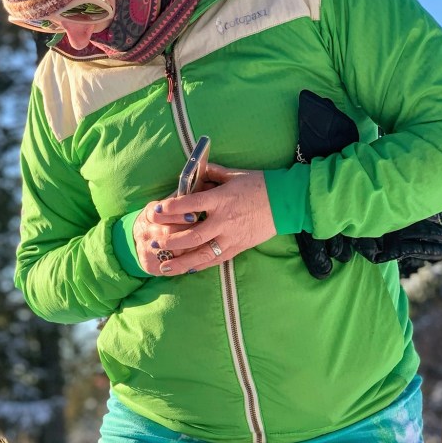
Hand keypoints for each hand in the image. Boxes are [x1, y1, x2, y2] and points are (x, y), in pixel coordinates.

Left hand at [133, 163, 275, 274]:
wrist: (286, 202)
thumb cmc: (260, 185)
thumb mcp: (235, 175)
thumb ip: (212, 174)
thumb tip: (194, 172)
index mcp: (221, 199)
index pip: (191, 205)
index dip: (171, 208)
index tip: (156, 210)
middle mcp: (224, 221)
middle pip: (192, 235)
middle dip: (171, 241)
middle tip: (155, 242)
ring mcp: (231, 237)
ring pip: (202, 254)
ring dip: (181, 262)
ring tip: (164, 267)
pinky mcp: (238, 248)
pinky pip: (215, 260)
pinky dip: (200, 266)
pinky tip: (187, 270)